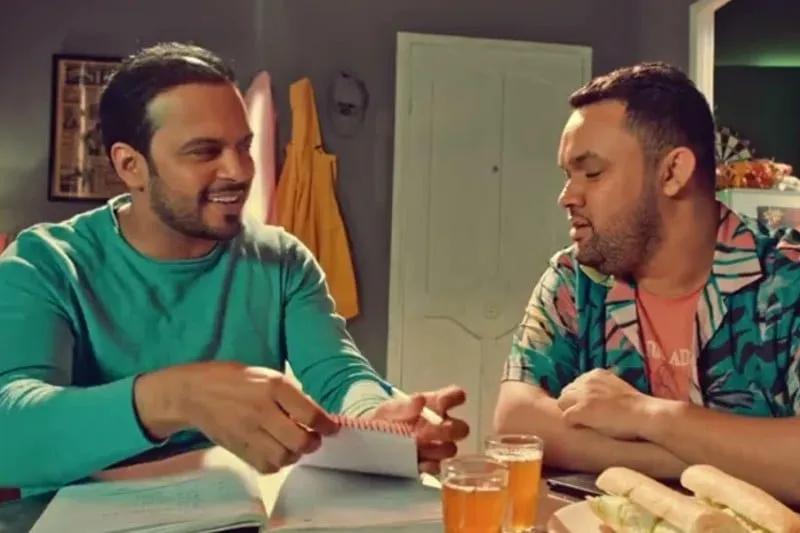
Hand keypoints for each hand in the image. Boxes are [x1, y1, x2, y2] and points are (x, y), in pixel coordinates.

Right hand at [135, 362, 338, 473]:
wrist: (192, 392)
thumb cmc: (232, 379)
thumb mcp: (266, 374)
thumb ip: (290, 393)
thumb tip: (315, 413)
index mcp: (273, 386)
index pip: (310, 414)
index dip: (326, 425)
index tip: (332, 429)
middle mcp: (262, 410)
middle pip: (300, 440)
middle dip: (313, 442)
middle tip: (313, 438)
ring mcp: (248, 431)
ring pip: (284, 457)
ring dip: (295, 454)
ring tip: (294, 445)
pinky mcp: (237, 447)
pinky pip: (265, 466)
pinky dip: (276, 463)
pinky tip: (276, 452)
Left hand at [370, 385, 469, 473]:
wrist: (368, 442)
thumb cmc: (383, 420)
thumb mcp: (388, 410)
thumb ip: (403, 406)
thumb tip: (419, 400)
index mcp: (432, 406)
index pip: (453, 397)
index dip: (453, 398)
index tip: (442, 402)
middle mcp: (438, 426)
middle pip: (460, 428)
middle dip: (451, 430)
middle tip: (434, 430)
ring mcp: (434, 447)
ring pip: (450, 449)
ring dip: (440, 449)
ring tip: (422, 446)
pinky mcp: (426, 465)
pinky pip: (436, 467)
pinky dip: (429, 465)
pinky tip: (419, 462)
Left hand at [556, 369, 654, 439]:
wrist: (645, 415)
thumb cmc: (636, 406)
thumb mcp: (617, 386)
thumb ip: (602, 387)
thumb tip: (594, 394)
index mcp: (595, 373)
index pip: (574, 384)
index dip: (579, 399)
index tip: (589, 408)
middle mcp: (586, 381)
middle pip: (565, 393)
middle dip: (571, 404)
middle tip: (585, 417)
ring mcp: (583, 395)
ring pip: (561, 404)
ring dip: (570, 413)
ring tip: (585, 423)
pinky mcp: (582, 410)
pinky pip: (566, 418)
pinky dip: (574, 424)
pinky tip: (585, 429)